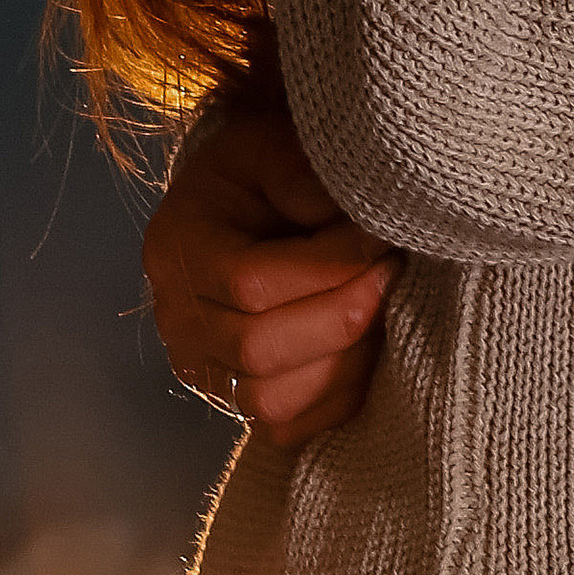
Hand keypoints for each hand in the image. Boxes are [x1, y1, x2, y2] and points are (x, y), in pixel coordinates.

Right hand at [143, 102, 398, 447]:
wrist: (250, 209)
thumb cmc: (265, 173)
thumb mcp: (274, 145)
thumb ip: (301, 175)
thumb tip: (348, 224)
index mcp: (178, 248)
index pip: (250, 282)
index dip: (330, 266)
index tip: (383, 239)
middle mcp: (179, 320)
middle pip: (258, 348)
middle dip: (345, 312)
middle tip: (395, 271)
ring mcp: (204, 370)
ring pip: (271, 400)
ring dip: (346, 358)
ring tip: (385, 308)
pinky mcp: (239, 401)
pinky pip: (288, 429)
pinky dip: (337, 397)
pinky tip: (368, 348)